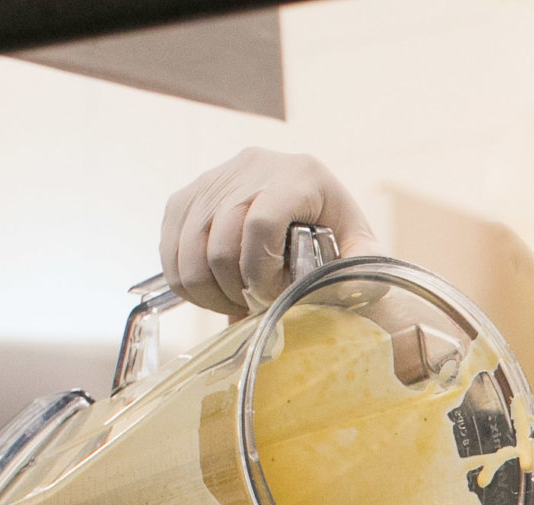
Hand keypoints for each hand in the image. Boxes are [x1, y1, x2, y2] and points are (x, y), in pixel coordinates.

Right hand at [159, 148, 378, 315]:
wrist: (305, 197)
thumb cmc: (334, 228)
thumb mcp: (359, 245)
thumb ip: (364, 268)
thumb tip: (364, 292)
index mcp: (298, 176)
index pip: (260, 223)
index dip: (260, 271)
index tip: (270, 298)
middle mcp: (251, 168)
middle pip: (221, 241)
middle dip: (235, 288)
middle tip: (255, 308)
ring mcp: (213, 179)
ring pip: (189, 248)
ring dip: (208, 290)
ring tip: (234, 304)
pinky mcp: (187, 196)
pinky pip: (169, 247)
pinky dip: (186, 281)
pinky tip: (212, 293)